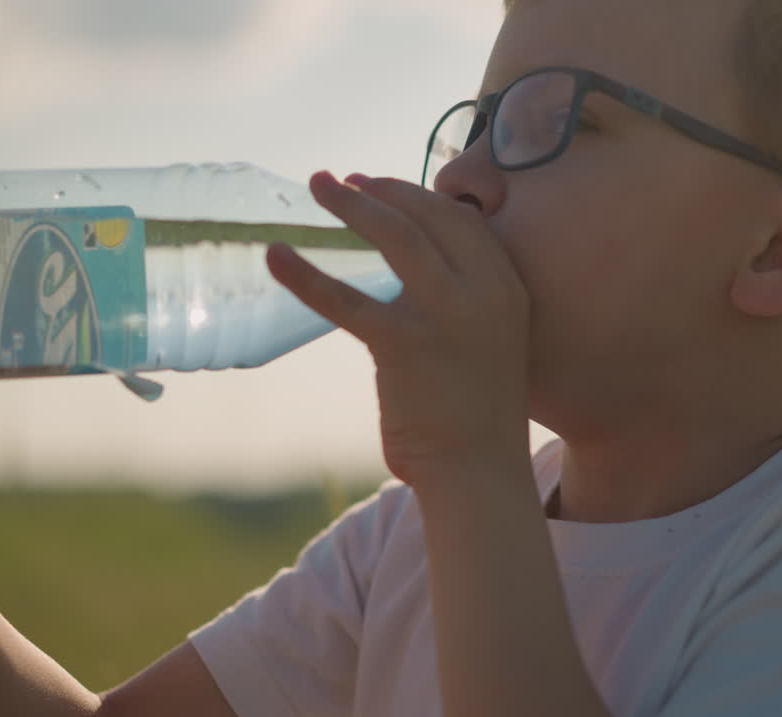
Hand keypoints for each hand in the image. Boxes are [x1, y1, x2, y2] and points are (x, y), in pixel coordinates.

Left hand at [267, 171, 530, 485]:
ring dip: (352, 204)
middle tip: (340, 181)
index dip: (416, 195)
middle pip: (427, 215)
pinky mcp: (404, 343)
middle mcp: (483, 291)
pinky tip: (275, 256)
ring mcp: (445, 314)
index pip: (460, 220)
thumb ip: (461, 303)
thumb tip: (409, 279)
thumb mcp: (488, 341)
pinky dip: (305, 274)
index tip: (380, 185)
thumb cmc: (476, 413)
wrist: (481, 470)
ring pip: (394, 236)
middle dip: (380, 189)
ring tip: (318, 186)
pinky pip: (345, 298)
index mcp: (506, 287)